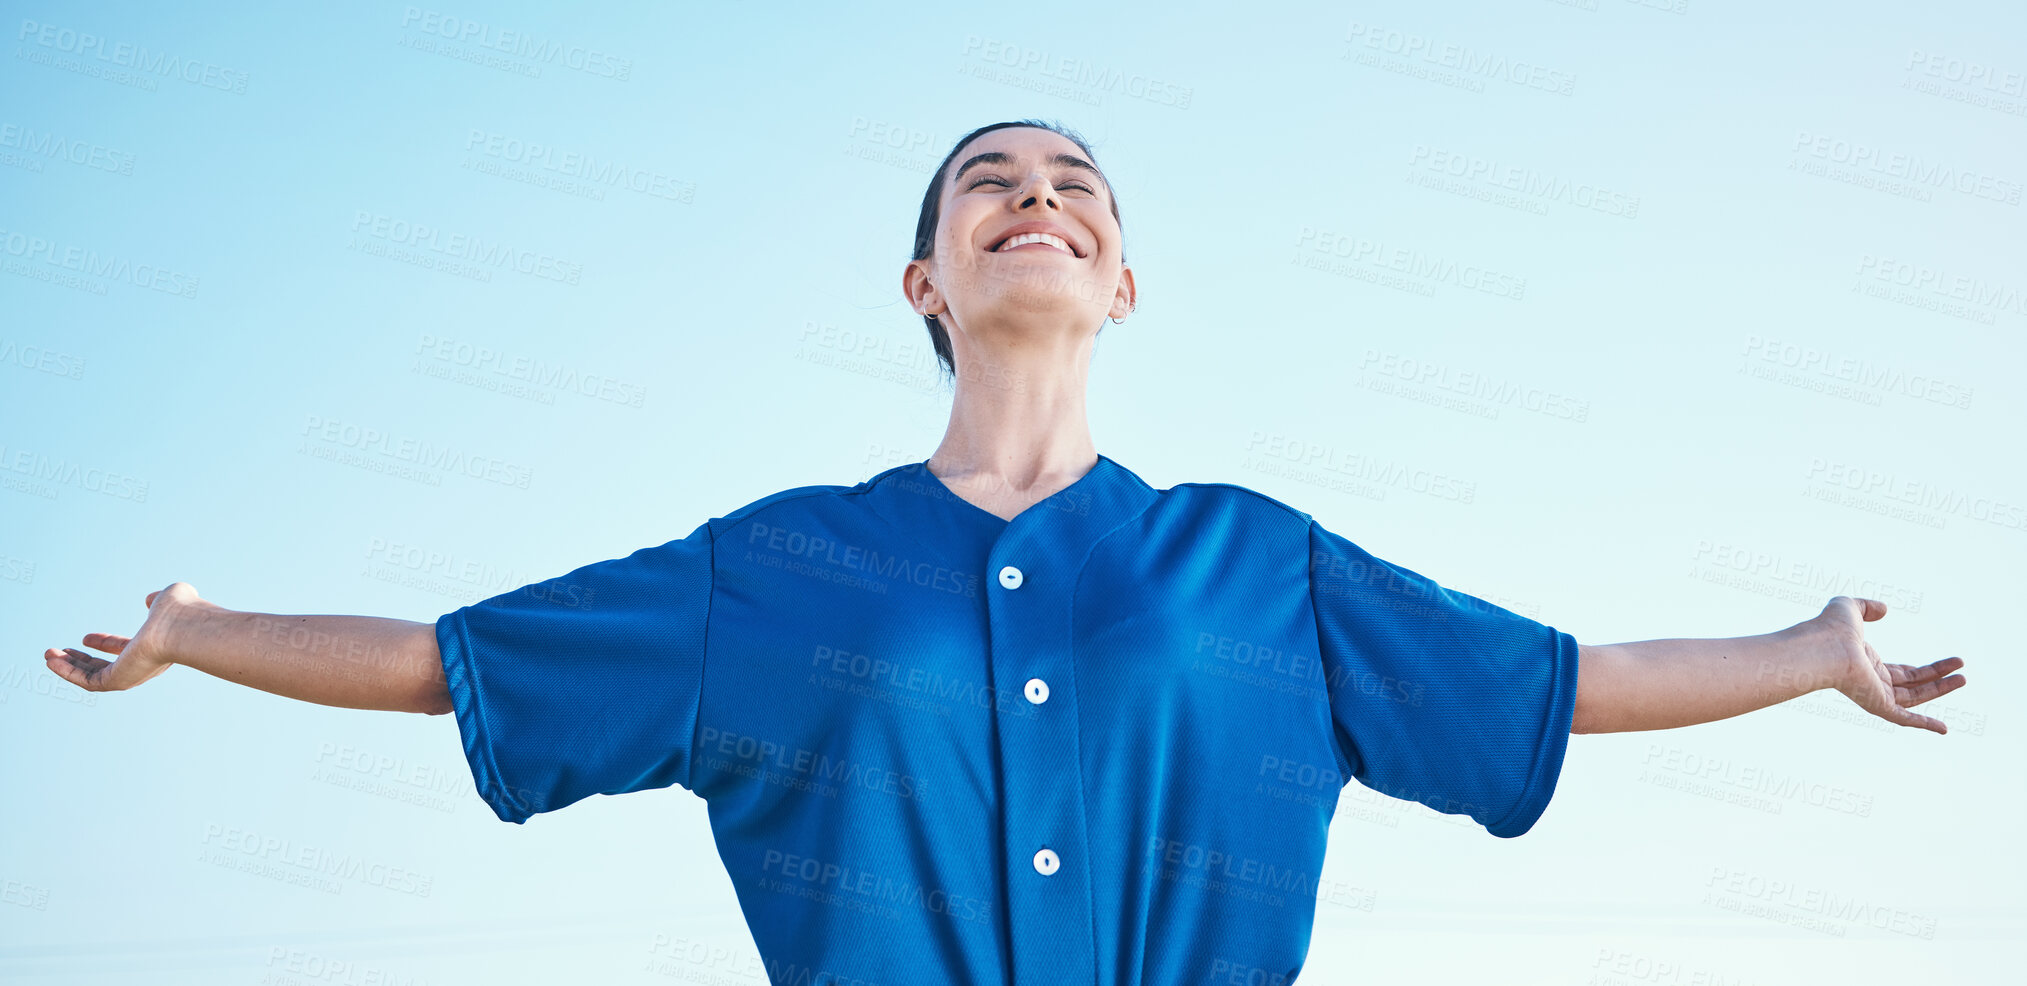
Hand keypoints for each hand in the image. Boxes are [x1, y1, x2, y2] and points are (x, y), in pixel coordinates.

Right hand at [45, 581, 208, 692]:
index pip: (126, 650)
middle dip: (82, 661)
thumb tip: (152, 599)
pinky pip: (88, 681)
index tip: (86, 637)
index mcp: (155, 647)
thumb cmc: (179, 611)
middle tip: (61, 651)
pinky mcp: (120, 681)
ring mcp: (132, 674)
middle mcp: (143, 664)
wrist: (182, 626)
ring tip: (48, 655)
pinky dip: (67, 672)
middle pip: (107, 668)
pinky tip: (50, 660)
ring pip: (93, 677)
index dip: (105, 644)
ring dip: (69, 667)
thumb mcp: (167, 598)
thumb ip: (158, 600)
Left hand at [1817, 595, 1965, 733]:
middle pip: (1912, 685)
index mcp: (1866, 665)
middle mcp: (1871, 682)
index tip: (1947, 665)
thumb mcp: (1850, 608)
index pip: (1901, 672)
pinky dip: (1924, 725)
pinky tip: (1944, 729)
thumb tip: (1884, 610)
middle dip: (1938, 678)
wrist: (1824, 646)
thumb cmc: (1831, 627)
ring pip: (1915, 698)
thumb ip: (1867, 607)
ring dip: (1940, 690)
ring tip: (1964, 679)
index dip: (1924, 670)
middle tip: (1962, 670)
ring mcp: (1874, 695)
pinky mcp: (1877, 705)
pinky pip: (1904, 719)